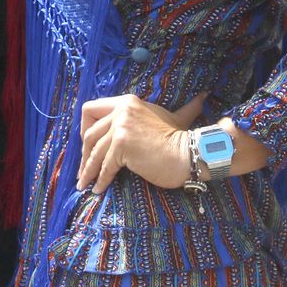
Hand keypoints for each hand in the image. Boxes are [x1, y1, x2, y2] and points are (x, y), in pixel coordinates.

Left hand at [77, 94, 199, 196]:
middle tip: (85, 167)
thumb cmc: (179, 138)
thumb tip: (201, 97)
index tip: (88, 144)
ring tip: (84, 183)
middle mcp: (121, 111)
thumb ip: (169, 109)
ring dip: (87, 170)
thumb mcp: (169, 116)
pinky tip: (98, 189)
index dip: (85, 127)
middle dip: (84, 152)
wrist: (190, 153)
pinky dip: (100, 180)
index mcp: (126, 102)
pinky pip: (105, 166)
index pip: (91, 109)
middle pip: (89, 132)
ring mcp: (121, 127)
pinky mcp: (122, 145)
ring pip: (94, 152)